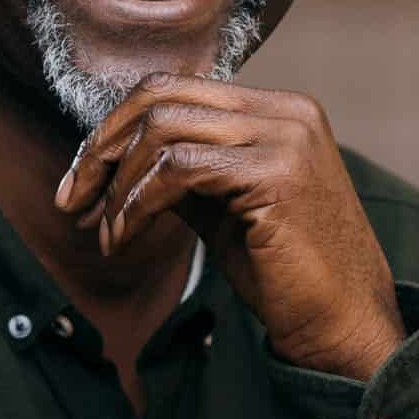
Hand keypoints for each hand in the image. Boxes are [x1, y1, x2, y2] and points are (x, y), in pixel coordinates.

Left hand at [54, 72, 406, 381]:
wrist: (344, 329)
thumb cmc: (286, 277)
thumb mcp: (224, 210)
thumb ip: (185, 173)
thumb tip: (117, 161)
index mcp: (280, 110)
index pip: (175, 89)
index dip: (116, 130)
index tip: (85, 183)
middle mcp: (287, 111)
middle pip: (161, 98)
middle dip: (102, 150)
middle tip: (74, 202)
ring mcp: (286, 137)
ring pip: (163, 131)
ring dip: (119, 186)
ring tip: (108, 234)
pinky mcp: (276, 174)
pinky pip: (178, 170)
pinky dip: (138, 205)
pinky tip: (126, 240)